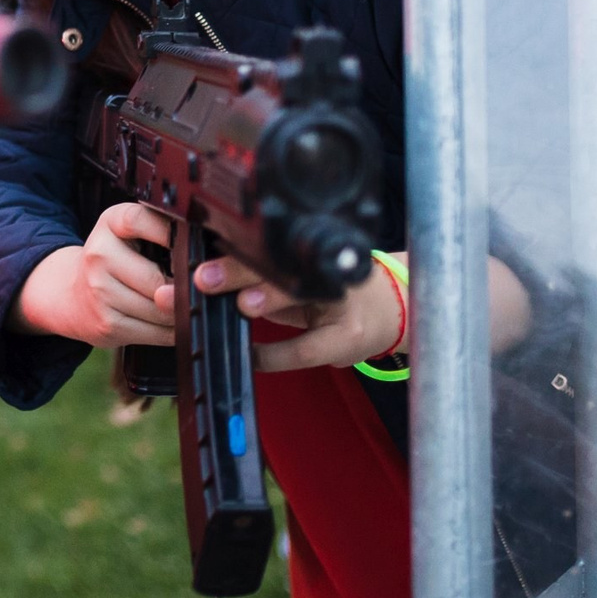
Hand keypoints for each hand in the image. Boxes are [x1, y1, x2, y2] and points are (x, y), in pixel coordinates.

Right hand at [13, 202, 175, 348]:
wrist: (72, 296)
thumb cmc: (114, 262)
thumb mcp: (129, 233)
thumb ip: (160, 233)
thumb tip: (201, 266)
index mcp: (110, 223)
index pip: (139, 220)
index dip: (168, 234)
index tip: (186, 246)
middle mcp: (99, 254)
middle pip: (158, 280)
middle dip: (181, 288)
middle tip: (190, 286)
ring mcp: (100, 292)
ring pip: (160, 310)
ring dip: (178, 312)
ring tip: (175, 304)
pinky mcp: (106, 324)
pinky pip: (156, 333)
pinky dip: (170, 331)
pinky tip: (165, 322)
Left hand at [180, 251, 403, 372]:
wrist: (389, 313)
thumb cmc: (335, 291)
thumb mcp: (302, 275)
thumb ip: (264, 273)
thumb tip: (209, 275)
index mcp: (316, 247)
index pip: (275, 241)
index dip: (242, 244)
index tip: (211, 246)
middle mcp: (332, 270)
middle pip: (284, 263)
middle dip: (242, 269)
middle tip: (207, 276)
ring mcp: (343, 305)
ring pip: (300, 298)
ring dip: (267, 298)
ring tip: (242, 303)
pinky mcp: (346, 341)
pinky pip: (305, 350)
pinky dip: (272, 355)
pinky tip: (251, 356)